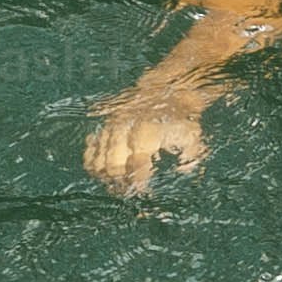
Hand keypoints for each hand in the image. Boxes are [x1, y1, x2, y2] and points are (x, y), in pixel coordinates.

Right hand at [82, 82, 212, 195]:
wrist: (163, 91)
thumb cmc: (178, 118)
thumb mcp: (191, 134)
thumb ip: (190, 155)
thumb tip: (182, 171)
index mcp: (147, 132)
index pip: (136, 164)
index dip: (138, 180)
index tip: (143, 190)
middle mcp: (124, 129)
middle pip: (112, 166)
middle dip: (120, 182)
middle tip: (129, 190)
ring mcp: (111, 128)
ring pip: (98, 161)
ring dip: (106, 177)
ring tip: (118, 184)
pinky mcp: (103, 127)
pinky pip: (89, 151)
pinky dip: (94, 164)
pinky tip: (106, 171)